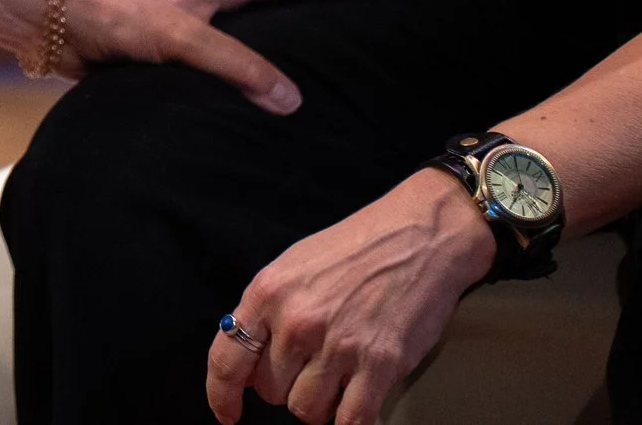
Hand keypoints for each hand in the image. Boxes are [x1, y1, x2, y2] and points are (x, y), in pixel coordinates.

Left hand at [61, 0, 367, 112]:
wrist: (52, 17)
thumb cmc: (114, 17)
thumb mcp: (182, 40)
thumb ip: (235, 67)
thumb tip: (291, 99)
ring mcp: (180, 7)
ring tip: (296, 3)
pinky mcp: (159, 33)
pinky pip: (212, 24)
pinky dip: (235, 25)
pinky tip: (231, 47)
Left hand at [205, 170, 494, 424]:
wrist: (419, 235)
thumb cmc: (354, 248)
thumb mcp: (292, 266)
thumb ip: (266, 312)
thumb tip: (248, 365)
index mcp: (268, 292)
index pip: (226, 359)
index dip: (222, 394)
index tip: (227, 413)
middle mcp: (297, 321)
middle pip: (270, 390)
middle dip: (285, 385)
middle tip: (310, 366)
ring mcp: (339, 345)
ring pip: (306, 410)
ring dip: (319, 404)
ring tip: (336, 378)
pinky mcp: (381, 365)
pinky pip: (351, 420)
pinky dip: (350, 420)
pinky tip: (356, 402)